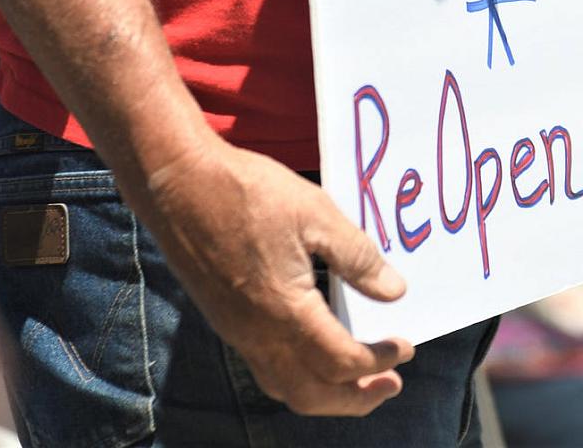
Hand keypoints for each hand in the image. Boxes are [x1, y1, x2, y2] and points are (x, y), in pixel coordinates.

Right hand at [144, 136, 413, 415]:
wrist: (176, 183)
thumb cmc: (247, 192)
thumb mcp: (317, 214)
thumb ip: (358, 258)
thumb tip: (394, 292)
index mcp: (285, 311)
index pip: (341, 361)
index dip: (379, 361)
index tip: (405, 348)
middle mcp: (257, 334)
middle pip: (312, 394)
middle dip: (357, 398)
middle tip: (392, 386)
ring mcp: (236, 331)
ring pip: (285, 387)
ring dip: (328, 394)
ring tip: (361, 381)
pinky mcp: (225, 319)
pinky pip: (266, 368)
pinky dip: (300, 377)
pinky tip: (316, 354)